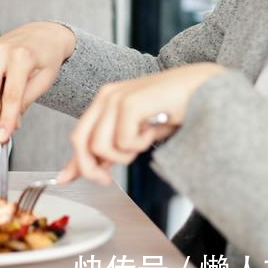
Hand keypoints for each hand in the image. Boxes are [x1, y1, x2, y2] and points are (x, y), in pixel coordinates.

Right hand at [0, 22, 76, 142]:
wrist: (43, 33)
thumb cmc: (47, 57)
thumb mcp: (46, 80)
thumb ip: (26, 101)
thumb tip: (10, 124)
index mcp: (22, 56)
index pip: (11, 96)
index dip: (6, 120)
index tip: (2, 138)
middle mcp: (1, 51)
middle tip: (8, 126)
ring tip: (15, 96)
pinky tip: (8, 83)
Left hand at [56, 63, 225, 184]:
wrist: (203, 87)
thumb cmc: (175, 110)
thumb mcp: (139, 133)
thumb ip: (114, 148)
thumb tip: (92, 171)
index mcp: (105, 102)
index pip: (80, 135)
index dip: (73, 162)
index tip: (64, 180)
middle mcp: (106, 97)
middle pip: (80, 142)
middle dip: (90, 169)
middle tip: (107, 179)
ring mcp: (116, 98)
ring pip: (101, 146)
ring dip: (123, 155)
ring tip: (143, 142)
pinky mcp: (130, 102)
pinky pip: (123, 141)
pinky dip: (140, 145)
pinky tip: (153, 130)